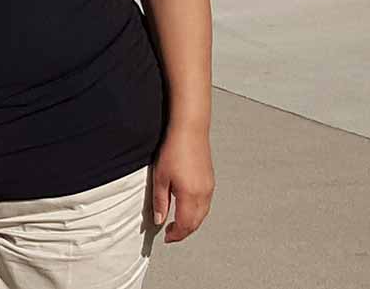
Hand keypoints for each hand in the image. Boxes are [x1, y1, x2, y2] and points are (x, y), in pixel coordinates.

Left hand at [152, 125, 213, 242]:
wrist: (190, 130)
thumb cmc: (173, 150)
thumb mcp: (160, 177)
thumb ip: (160, 201)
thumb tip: (159, 220)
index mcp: (190, 195)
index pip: (186, 224)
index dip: (176, 234)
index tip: (167, 238)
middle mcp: (203, 194)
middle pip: (196, 222)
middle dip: (184, 231)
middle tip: (172, 233)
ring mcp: (209, 187)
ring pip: (203, 214)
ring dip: (191, 222)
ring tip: (178, 223)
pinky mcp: (210, 180)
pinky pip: (205, 204)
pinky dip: (197, 212)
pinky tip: (187, 208)